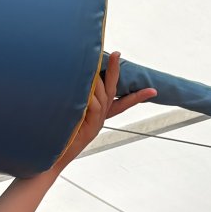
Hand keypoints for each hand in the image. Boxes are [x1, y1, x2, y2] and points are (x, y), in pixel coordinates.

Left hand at [50, 51, 158, 172]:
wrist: (57, 158)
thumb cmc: (62, 137)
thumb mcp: (74, 116)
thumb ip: (80, 101)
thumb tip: (81, 81)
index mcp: (100, 114)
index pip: (123, 103)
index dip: (138, 96)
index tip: (153, 91)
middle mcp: (101, 117)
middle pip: (112, 90)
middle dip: (115, 70)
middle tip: (117, 53)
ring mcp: (97, 122)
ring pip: (101, 94)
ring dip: (93, 82)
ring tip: (83, 70)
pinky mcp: (90, 126)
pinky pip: (93, 104)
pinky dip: (89, 96)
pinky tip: (81, 90)